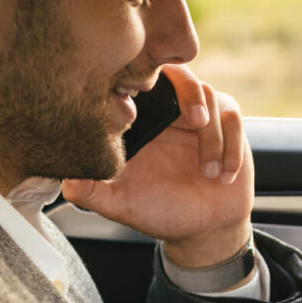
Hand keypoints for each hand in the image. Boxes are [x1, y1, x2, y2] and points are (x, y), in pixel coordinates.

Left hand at [60, 63, 252, 268]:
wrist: (203, 229)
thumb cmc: (160, 212)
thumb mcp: (123, 205)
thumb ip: (95, 193)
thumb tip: (68, 181)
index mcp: (140, 122)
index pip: (137, 82)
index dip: (142, 82)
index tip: (148, 107)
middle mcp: (168, 113)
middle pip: (178, 73)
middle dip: (190, 93)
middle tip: (194, 121)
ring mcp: (200, 117)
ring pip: (211, 96)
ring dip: (213, 137)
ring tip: (209, 173)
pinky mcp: (227, 125)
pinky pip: (233, 117)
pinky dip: (232, 147)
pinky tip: (224, 176)